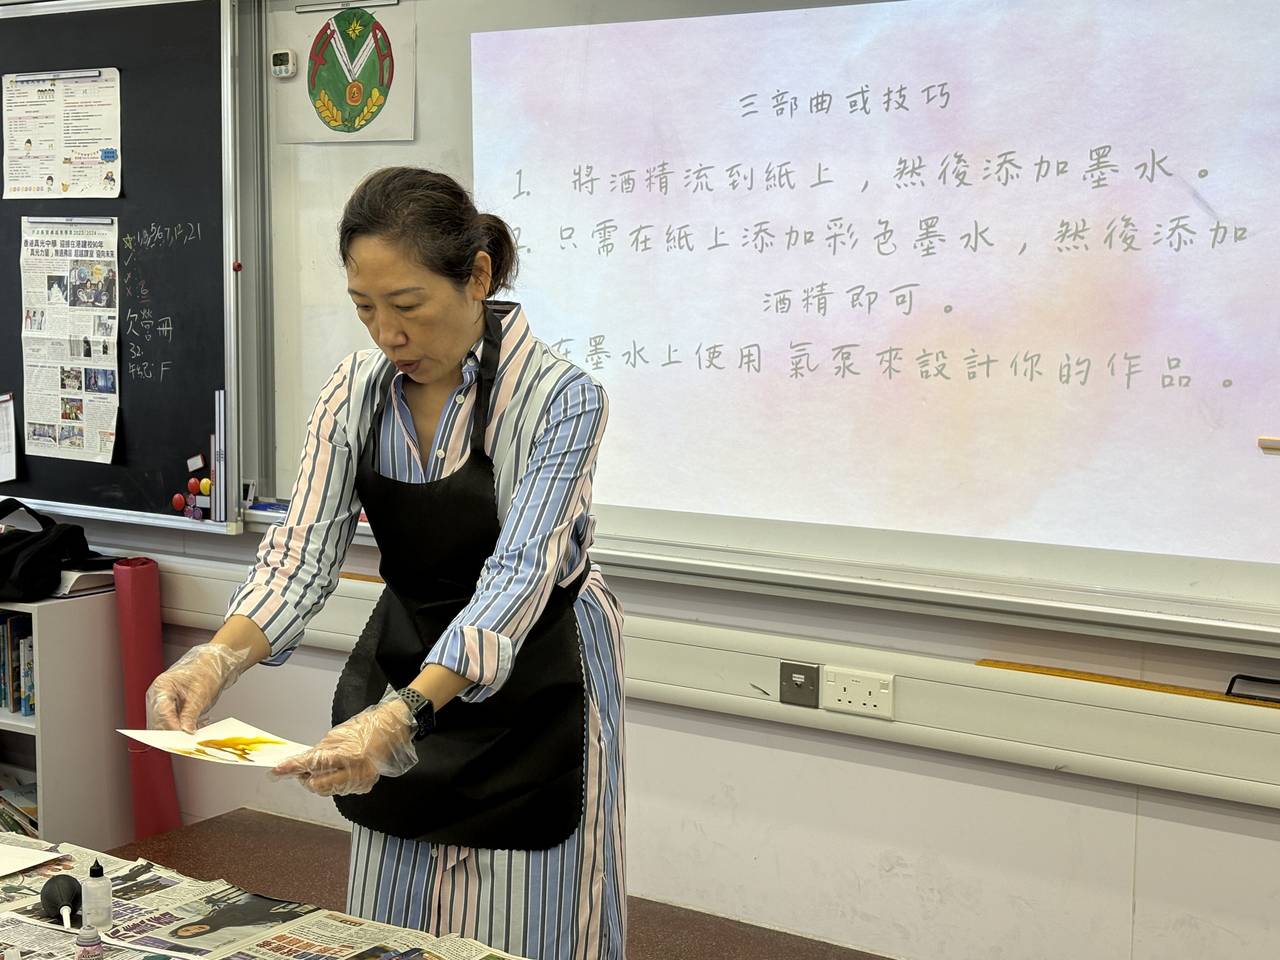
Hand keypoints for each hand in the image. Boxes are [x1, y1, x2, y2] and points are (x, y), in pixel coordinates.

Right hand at [145, 642, 251, 732]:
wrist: (211, 664)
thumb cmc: (205, 671)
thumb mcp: (200, 694)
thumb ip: (191, 713)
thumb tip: (185, 731)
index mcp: (161, 687)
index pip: (161, 712)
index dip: (171, 726)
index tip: (181, 737)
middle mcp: (157, 695)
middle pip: (158, 721)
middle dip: (173, 732)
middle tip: (189, 740)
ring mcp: (161, 702)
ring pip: (164, 724)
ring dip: (178, 731)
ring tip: (196, 731)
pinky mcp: (169, 708)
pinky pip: (171, 722)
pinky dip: (183, 727)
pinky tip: (198, 724)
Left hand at [271, 697, 416, 796]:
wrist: (391, 730)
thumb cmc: (367, 727)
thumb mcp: (337, 735)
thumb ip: (319, 752)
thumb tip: (301, 763)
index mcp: (348, 755)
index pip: (313, 764)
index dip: (292, 768)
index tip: (277, 770)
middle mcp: (356, 772)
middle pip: (318, 786)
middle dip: (306, 778)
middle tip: (303, 769)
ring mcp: (361, 782)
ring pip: (328, 790)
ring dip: (321, 780)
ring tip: (326, 766)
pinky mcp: (365, 787)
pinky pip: (341, 790)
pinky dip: (335, 782)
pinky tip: (341, 770)